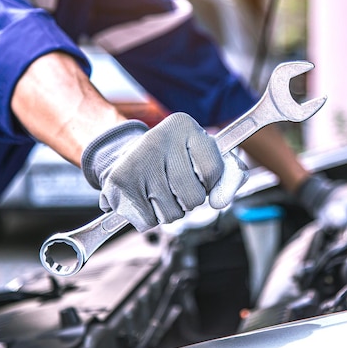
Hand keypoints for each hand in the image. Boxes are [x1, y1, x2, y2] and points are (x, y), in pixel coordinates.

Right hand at [82, 113, 247, 231]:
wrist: (128, 158)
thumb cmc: (177, 161)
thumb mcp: (205, 159)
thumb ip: (227, 177)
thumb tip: (220, 203)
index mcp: (185, 126)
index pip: (213, 171)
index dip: (211, 183)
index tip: (200, 175)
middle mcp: (159, 137)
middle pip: (194, 196)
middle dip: (189, 201)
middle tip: (176, 185)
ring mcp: (137, 159)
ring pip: (172, 213)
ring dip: (170, 212)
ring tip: (159, 191)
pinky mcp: (119, 182)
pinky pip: (149, 221)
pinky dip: (150, 219)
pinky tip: (144, 199)